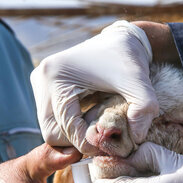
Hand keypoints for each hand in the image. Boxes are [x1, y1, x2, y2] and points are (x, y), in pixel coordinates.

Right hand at [30, 20, 158, 153]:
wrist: (120, 38)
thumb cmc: (128, 58)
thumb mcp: (140, 82)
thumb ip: (143, 108)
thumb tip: (135, 137)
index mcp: (55, 76)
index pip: (65, 128)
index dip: (87, 142)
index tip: (110, 144)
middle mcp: (40, 79)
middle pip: (51, 133)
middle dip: (77, 141)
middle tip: (102, 138)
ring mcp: (39, 84)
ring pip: (51, 129)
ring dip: (74, 135)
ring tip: (98, 127)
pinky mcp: (44, 88)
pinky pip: (53, 119)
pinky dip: (71, 126)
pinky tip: (90, 120)